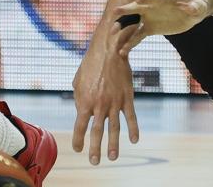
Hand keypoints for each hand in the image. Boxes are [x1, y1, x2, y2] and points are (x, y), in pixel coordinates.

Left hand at [71, 42, 139, 164]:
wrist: (109, 49)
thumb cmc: (90, 64)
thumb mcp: (78, 81)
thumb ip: (79, 99)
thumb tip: (82, 112)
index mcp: (84, 101)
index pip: (79, 127)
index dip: (78, 140)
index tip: (78, 149)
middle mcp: (99, 105)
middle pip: (97, 132)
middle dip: (95, 149)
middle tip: (95, 162)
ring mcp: (114, 102)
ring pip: (114, 128)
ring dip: (113, 145)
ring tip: (113, 158)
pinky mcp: (127, 97)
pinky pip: (131, 117)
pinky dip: (133, 129)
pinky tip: (134, 140)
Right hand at [110, 0, 210, 55]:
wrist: (191, 12)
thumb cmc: (195, 6)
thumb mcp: (198, 6)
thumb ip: (194, 7)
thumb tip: (192, 8)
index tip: (138, 0)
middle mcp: (152, 6)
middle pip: (138, 7)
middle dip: (127, 9)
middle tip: (116, 11)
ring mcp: (149, 17)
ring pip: (134, 23)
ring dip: (124, 28)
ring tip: (113, 35)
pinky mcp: (150, 28)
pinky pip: (138, 36)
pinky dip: (130, 42)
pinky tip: (122, 51)